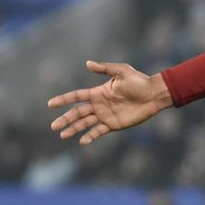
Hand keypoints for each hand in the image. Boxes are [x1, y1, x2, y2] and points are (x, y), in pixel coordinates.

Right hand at [47, 61, 173, 144]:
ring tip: (62, 135)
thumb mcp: (122, 71)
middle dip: (65, 119)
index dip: (63, 100)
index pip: (76, 97)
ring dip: (74, 129)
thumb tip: (87, 63)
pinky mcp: (113, 124)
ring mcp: (105, 115)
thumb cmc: (139, 81)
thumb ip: (105, 68)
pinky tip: (82, 142)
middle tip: (53, 126)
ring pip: (85, 123)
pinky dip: (90, 136)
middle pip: (77, 112)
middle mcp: (99, 105)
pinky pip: (99, 131)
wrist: (153, 94)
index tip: (50, 104)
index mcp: (98, 92)